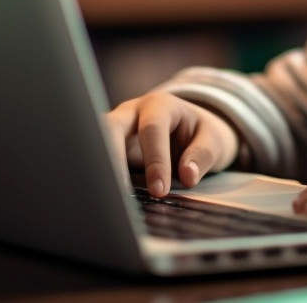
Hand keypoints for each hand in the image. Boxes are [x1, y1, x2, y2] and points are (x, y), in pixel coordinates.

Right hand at [106, 92, 242, 196]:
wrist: (187, 128)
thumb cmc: (198, 132)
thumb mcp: (212, 138)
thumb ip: (203, 154)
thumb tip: (188, 176)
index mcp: (159, 106)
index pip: (152, 130)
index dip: (155, 160)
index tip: (160, 190)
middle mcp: (130, 113)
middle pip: (110, 128)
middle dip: (112, 160)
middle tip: (118, 195)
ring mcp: (114, 129)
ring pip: (94, 143)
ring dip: (98, 170)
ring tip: (103, 200)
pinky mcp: (105, 148)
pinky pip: (95, 161)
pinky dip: (97, 179)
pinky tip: (100, 200)